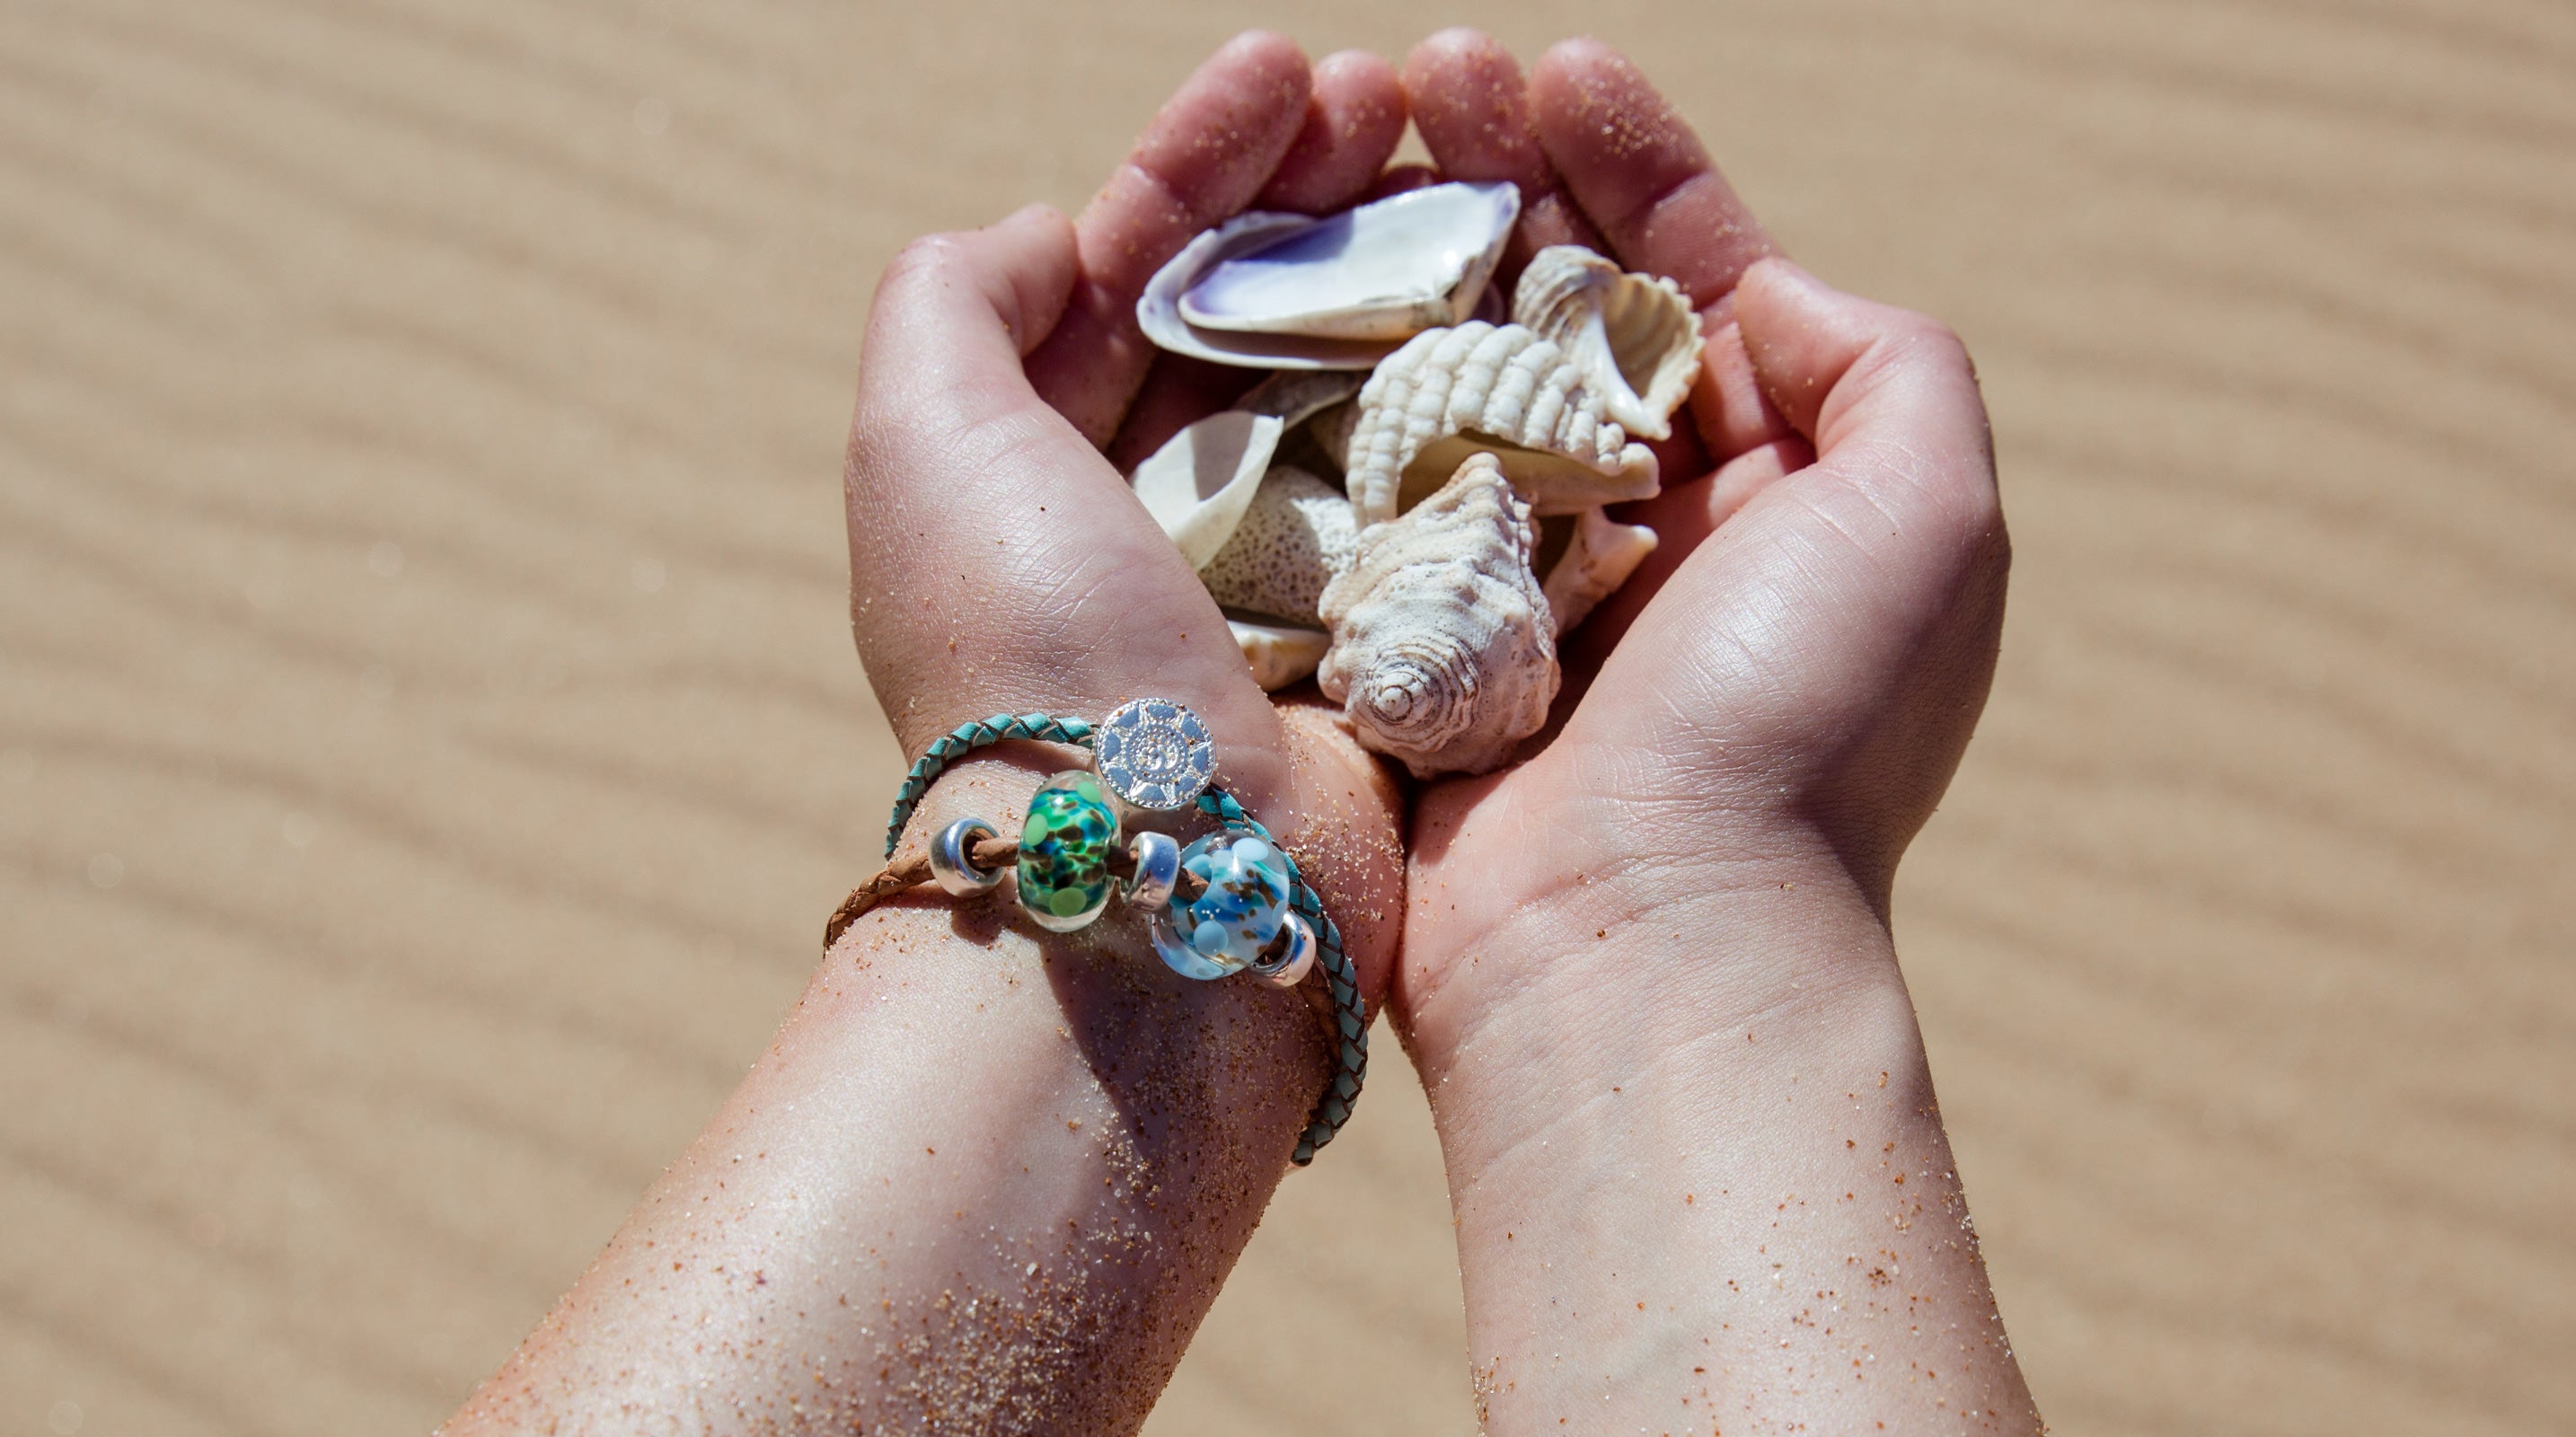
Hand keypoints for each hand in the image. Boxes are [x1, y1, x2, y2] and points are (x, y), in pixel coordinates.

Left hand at [445, 34, 1409, 1433]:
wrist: (1164, 873)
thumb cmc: (1031, 645)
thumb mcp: (923, 437)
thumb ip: (954, 299)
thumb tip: (1049, 232)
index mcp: (1052, 458)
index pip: (1135, 262)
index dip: (1208, 155)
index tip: (1286, 69)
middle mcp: (1173, 510)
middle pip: (1264, 303)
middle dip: (1330, 185)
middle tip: (1407, 94)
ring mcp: (1297, 571)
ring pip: (1370, 372)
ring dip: (1420, 257)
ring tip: (1479, 157)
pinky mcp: (1402, 631)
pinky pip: (1455, 476)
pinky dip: (1492, 384)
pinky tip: (1536, 300)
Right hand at [1390, 33, 2038, 1430]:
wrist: (1640, 946)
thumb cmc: (1797, 726)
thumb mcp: (1930, 512)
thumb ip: (1885, 360)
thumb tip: (1761, 284)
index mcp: (1778, 485)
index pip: (1699, 276)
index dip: (1632, 162)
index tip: (1556, 69)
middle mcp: (1651, 522)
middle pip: (1562, 300)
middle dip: (1498, 172)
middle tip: (1420, 78)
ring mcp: (1520, 578)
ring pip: (1451, 369)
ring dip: (1402, 248)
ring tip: (1342, 141)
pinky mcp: (1412, 637)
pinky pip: (1362, 483)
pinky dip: (1328, 385)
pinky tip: (1288, 290)